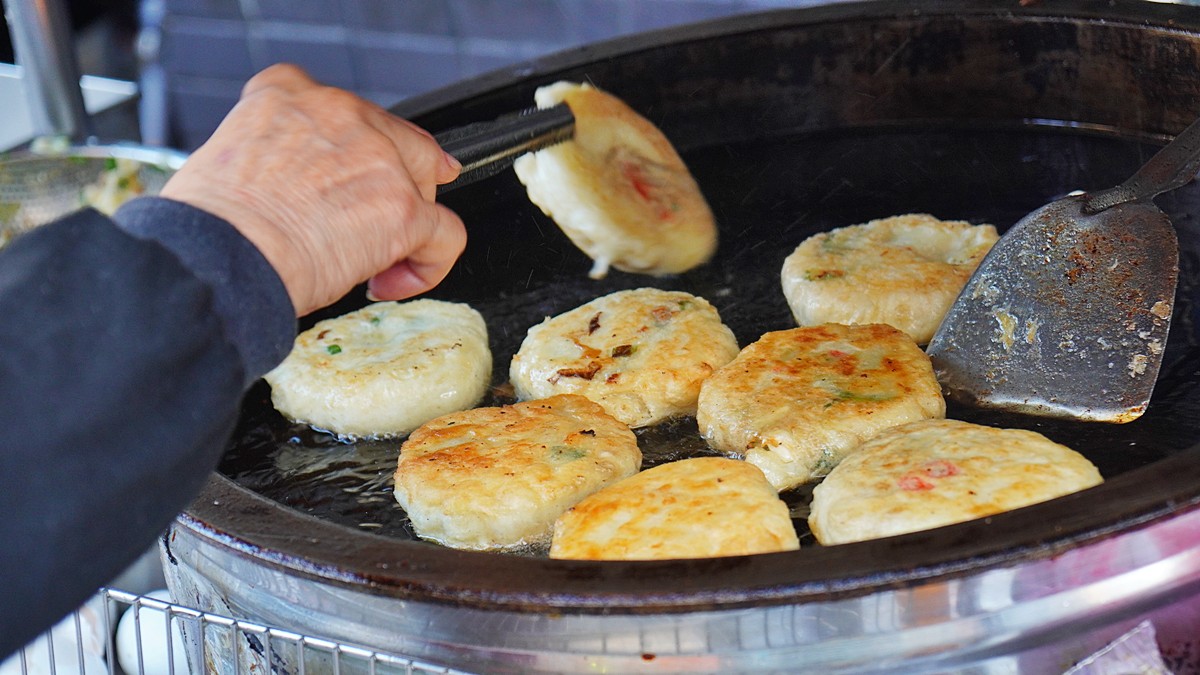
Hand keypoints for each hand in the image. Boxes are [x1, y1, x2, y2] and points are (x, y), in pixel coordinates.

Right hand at [160, 64, 465, 315]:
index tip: (342, 184)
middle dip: (392, 186)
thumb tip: (291, 190)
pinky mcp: (404, 210)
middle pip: (398, 143)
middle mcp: (340, 114)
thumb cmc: (211, 225)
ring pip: (426, 186)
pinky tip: (394, 282)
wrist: (220, 256)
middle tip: (365, 227)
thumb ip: (272, 154)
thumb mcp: (225, 156)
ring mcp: (379, 160)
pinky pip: (446, 235)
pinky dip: (430, 264)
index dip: (352, 154)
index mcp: (288, 94)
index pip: (343, 113)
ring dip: (408, 226)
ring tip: (372, 262)